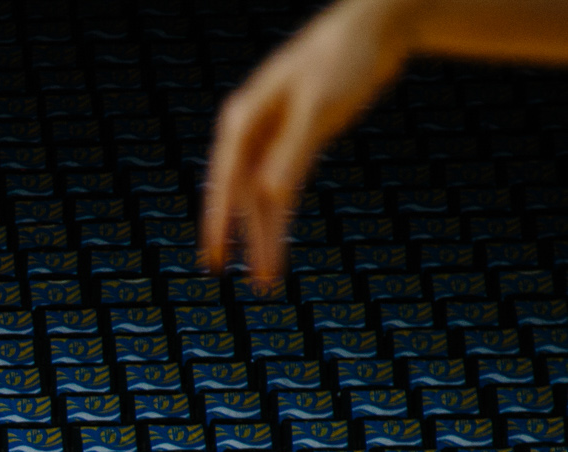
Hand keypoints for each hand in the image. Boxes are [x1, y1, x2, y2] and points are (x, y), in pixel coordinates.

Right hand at [201, 0, 411, 291]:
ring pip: (263, 196)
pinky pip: (283, 186)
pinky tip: (280, 240)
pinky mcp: (297, 140)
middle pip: (243, 196)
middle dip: (250, 240)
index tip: (216, 260)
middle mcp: (250, 132)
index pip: (225, 181)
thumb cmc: (341, 57)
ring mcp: (273, 137)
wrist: (375, 25)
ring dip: (268, 235)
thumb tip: (270, 198)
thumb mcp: (318, 106)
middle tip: (258, 284)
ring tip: (272, 278)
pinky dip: (282, 215)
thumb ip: (292, 152)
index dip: (219, 223)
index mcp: (242, 120)